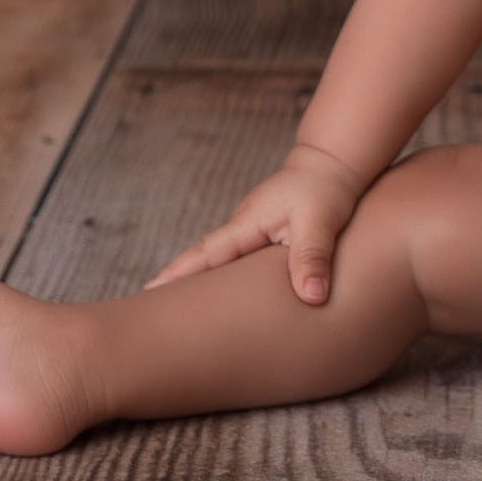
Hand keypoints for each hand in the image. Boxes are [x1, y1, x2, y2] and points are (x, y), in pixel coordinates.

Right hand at [142, 143, 368, 300]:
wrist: (333, 165)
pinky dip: (226, 277)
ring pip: (221, 262)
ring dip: (201, 282)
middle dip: (178, 283)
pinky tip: (223, 296)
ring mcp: (252, 232)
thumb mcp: (321, 222)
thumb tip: (311, 297)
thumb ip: (313, 257)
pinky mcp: (265, 236)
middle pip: (203, 260)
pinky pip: (239, 260)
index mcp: (246, 225)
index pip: (205, 255)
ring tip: (179, 314)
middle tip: (148, 312)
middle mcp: (243, 228)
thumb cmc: (324, 189)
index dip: (177, 275)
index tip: (148, 293)